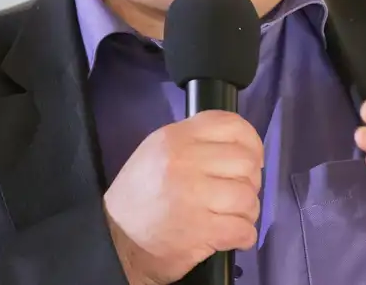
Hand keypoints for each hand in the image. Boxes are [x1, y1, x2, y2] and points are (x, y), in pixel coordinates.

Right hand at [103, 110, 263, 284]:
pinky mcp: (200, 231)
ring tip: (232, 217)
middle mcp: (185, 161)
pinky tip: (233, 236)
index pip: (231, 125)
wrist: (114, 240)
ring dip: (247, 211)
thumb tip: (242, 148)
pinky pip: (243, 228)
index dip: (252, 142)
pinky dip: (244, 235)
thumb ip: (195, 142)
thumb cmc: (140, 196)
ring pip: (248, 197)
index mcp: (175, 138)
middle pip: (246, 162)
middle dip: (250, 181)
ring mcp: (193, 196)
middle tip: (236, 193)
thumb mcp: (158, 152)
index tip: (251, 160)